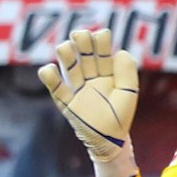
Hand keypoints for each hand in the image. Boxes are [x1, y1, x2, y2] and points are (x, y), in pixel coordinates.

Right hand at [37, 27, 139, 176]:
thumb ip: (127, 72)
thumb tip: (120, 51)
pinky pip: (56, 88)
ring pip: (69, 68)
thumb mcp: (128, 94)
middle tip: (79, 34)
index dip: (100, 42)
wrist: (109, 142)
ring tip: (64, 47)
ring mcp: (77, 90)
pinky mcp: (65, 103)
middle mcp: (91, 79)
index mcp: (108, 75)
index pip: (103, 53)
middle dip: (82, 44)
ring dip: (66, 56)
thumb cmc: (120, 118)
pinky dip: (50, 78)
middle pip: (84, 56)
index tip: (100, 34)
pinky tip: (48, 69)